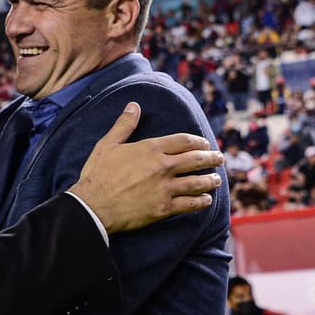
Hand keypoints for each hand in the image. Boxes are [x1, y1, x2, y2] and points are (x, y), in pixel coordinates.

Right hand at [71, 102, 223, 232]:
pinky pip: (189, 204)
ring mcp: (165, 189)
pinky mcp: (164, 208)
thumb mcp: (108, 144)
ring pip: (197, 182)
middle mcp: (163, 167)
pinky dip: (201, 201)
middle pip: (196, 160)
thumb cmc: (98, 174)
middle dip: (211, 158)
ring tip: (217, 180)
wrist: (93, 206)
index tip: (205, 143)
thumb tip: (134, 106)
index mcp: (151, 149)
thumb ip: (124, 125)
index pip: (183, 141)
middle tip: (220, 159)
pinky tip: (207, 200)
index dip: (198, 141)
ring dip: (210, 180)